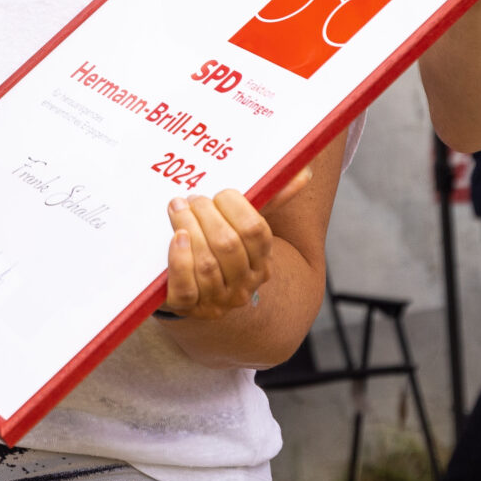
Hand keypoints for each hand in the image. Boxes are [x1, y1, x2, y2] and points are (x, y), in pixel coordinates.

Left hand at [161, 190, 276, 319]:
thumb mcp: (243, 229)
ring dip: (188, 228)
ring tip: (177, 208)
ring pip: (206, 264)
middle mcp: (243, 286)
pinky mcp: (188, 307)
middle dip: (207, 215)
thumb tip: (304, 173)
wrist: (194, 291)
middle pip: (228, 245)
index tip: (219, 194)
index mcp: (262, 263)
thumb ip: (270, 201)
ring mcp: (217, 300)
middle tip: (192, 199)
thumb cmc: (219, 250)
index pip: (256, 231)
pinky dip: (179, 259)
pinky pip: (186, 287)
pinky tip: (176, 237)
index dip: (235, 207)